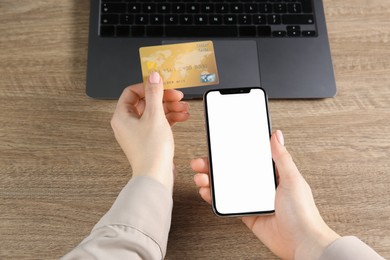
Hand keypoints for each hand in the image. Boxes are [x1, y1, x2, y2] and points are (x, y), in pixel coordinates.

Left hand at [111, 72, 189, 191]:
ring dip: (170, 108)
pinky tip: (182, 116)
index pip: (132, 92)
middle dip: (163, 98)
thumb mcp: (155, 116)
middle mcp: (127, 123)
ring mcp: (138, 132)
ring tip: (184, 107)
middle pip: (145, 102)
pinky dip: (170, 118)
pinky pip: (158, 123)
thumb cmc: (151, 151)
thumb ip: (154, 94)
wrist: (156, 176)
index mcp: (122, 116)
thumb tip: (152, 76)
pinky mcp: (148, 139)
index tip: (163, 85)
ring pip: (154, 112)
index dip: (148, 87)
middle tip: (177, 96)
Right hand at [191, 130, 339, 258]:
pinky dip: (214, 197)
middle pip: (232, 171)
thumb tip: (276, 135)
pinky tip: (206, 191)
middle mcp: (260, 185)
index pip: (247, 158)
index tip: (218, 146)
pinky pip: (227, 203)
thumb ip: (281, 157)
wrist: (301, 242)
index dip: (231, 152)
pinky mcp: (246, 214)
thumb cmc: (303, 212)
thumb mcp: (292, 179)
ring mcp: (252, 200)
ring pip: (226, 186)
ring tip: (200, 176)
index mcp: (273, 174)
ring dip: (211, 180)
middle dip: (214, 165)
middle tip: (201, 162)